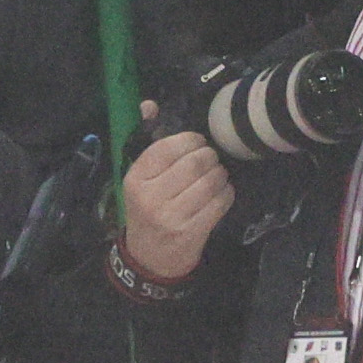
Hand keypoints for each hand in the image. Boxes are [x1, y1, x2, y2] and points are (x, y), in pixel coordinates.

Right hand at [120, 109, 235, 285]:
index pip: (166, 148)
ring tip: (219, 174)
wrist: (149, 258)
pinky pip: (218, 205)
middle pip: (192, 164)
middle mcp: (151, 196)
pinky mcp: (191, 232)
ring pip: (208, 184)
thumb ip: (147, 141)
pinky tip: (223, 192)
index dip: (190, 140)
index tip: (199, 142)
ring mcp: (171, 216)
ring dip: (220, 175)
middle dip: (209, 157)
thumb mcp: (139, 178)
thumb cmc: (146, 210)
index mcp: (135, 178)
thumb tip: (150, 104)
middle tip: (212, 158)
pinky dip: (226, 194)